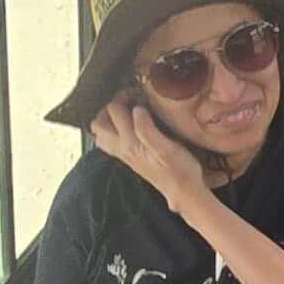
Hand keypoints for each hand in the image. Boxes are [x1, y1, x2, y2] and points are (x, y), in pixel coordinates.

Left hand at [91, 96, 209, 217]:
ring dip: (108, 119)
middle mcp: (123, 150)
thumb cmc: (180, 171)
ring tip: (124, 109)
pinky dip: (114, 129)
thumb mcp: (167, 148)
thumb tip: (136, 110)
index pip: (114, 112)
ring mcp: (126, 155)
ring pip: (102, 135)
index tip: (134, 90)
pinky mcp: (132, 159)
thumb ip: (147, 129)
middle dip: (107, 107)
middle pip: (98, 125)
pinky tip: (130, 125)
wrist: (184, 192)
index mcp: (130, 144)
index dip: (121, 96)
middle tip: (125, 98)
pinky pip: (112, 142)